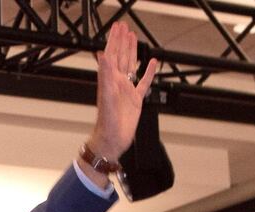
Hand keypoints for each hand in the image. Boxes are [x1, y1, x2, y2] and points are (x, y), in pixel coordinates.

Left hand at [81, 22, 158, 186]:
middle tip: (124, 26)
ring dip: (131, 52)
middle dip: (122, 41)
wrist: (111, 141)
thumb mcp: (107, 97)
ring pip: (130, 66)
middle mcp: (117, 83)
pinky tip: (152, 62)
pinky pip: (143, 83)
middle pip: (120, 57)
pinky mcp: (136, 100)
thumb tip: (102, 55)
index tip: (118, 26)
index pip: (112, 55)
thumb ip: (105, 75)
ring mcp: (126, 91)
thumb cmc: (106, 124)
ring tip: (133, 38)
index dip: (115, 40)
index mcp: (110, 81)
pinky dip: (148, 72)